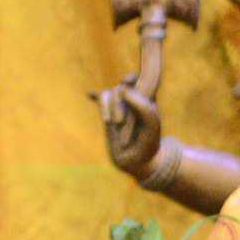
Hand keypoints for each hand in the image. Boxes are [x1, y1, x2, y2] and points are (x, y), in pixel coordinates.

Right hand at [92, 59, 165, 180]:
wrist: (137, 162)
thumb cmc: (148, 143)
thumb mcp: (150, 124)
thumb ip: (141, 105)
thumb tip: (122, 88)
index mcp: (149, 98)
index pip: (143, 78)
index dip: (133, 78)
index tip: (127, 82)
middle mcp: (135, 99)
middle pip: (124, 86)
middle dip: (121, 98)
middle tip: (120, 116)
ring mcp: (121, 106)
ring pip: (112, 93)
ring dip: (112, 106)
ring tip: (111, 123)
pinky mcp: (110, 113)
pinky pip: (102, 98)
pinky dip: (98, 98)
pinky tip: (89, 94)